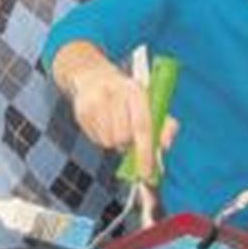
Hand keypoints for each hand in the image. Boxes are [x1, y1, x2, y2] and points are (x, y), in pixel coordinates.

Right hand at [69, 65, 162, 180]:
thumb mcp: (148, 102)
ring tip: (117, 127)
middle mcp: (114, 94)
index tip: (147, 172)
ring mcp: (95, 102)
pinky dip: (103, 138)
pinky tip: (104, 124)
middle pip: (124, 136)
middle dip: (129, 145)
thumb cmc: (128, 95)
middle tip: (130, 139)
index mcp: (135, 91)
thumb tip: (165, 145)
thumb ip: (163, 124)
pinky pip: (97, 140)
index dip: (145, 152)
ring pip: (109, 141)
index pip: (142, 126)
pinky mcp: (82, 112)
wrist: (93, 76)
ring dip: (116, 142)